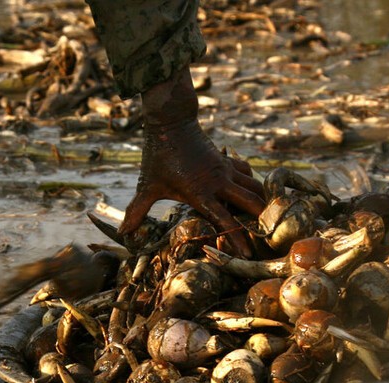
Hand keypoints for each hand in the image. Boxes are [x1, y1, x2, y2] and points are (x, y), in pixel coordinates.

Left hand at [123, 67, 265, 257]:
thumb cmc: (158, 156)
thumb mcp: (147, 185)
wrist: (171, 122)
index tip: (247, 254)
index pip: (225, 220)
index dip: (237, 239)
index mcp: (200, 193)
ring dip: (261, 202)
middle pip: (251, 203)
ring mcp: (226, 170)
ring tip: (264, 219)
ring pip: (255, 187)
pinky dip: (253, 184)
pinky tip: (250, 194)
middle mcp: (219, 182)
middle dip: (261, 220)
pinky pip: (248, 174)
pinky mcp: (227, 161)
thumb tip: (123, 233)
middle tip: (265, 236)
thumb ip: (137, 210)